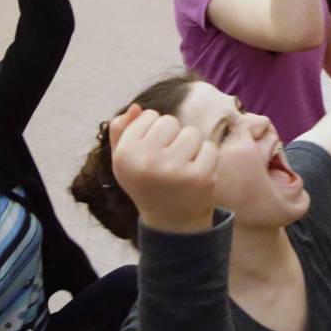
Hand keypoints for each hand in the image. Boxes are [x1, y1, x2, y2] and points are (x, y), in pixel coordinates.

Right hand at [108, 104, 217, 235]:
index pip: (148, 115)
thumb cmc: (148, 185)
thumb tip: (136, 107)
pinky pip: (209, 147)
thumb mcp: (125, 161)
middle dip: (172, 137)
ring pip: (191, 132)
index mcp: (124, 154)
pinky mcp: (199, 176)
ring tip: (182, 168)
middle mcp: (146, 161)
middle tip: (168, 163)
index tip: (151, 154)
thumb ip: (121, 132)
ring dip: (191, 147)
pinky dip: (206, 158)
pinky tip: (195, 175)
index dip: (153, 132)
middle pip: (170, 121)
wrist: (172, 223)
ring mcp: (174, 169)